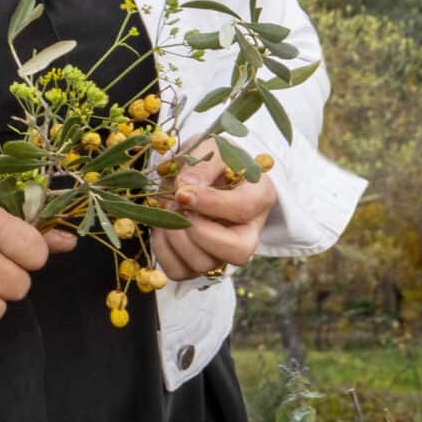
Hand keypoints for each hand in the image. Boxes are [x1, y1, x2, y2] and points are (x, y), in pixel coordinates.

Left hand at [155, 141, 276, 281]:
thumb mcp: (211, 150)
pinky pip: (180, 271)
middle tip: (178, 205)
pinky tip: (162, 226)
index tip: (183, 192)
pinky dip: (163, 251)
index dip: (210, 203)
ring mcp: (224, 253)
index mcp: (259, 197)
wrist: (208, 172)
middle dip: (198, 231)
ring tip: (168, 209)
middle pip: (235, 252)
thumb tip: (185, 188)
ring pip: (204, 265)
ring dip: (176, 238)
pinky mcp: (199, 263)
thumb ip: (201, 166)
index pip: (242, 209)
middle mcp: (248, 233)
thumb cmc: (214, 159)